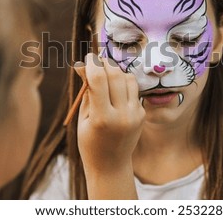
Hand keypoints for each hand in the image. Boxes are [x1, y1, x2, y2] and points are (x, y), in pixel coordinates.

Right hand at [75, 53, 144, 174]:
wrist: (111, 165)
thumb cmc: (90, 140)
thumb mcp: (83, 116)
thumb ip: (86, 90)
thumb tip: (81, 64)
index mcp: (102, 118)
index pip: (98, 79)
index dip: (92, 63)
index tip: (88, 57)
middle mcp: (122, 115)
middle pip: (115, 75)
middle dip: (105, 63)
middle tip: (97, 60)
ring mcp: (135, 115)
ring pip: (128, 78)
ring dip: (116, 72)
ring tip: (105, 76)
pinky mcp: (142, 114)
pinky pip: (133, 90)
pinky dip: (123, 85)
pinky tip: (115, 91)